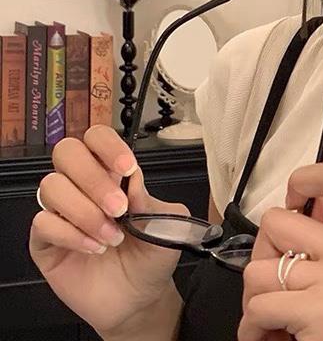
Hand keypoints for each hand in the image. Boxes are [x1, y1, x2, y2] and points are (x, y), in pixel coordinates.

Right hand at [29, 125, 189, 335]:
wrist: (141, 297)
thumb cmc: (153, 253)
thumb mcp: (167, 223)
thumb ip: (151, 199)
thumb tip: (133, 180)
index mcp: (112, 172)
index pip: (97, 138)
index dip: (108, 146)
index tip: (127, 168)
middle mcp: (82, 185)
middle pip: (67, 152)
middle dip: (93, 177)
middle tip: (118, 207)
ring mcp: (61, 211)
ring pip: (52, 186)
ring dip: (85, 211)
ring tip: (113, 236)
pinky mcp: (45, 242)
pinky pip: (43, 223)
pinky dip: (71, 234)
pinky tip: (95, 247)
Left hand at [238, 160, 322, 340]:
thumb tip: (299, 204)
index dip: (306, 178)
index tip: (293, 202)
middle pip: (278, 221)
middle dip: (262, 255)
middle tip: (272, 284)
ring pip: (258, 268)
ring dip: (253, 300)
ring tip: (272, 319)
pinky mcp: (321, 309)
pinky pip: (258, 306)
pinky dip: (253, 329)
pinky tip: (271, 338)